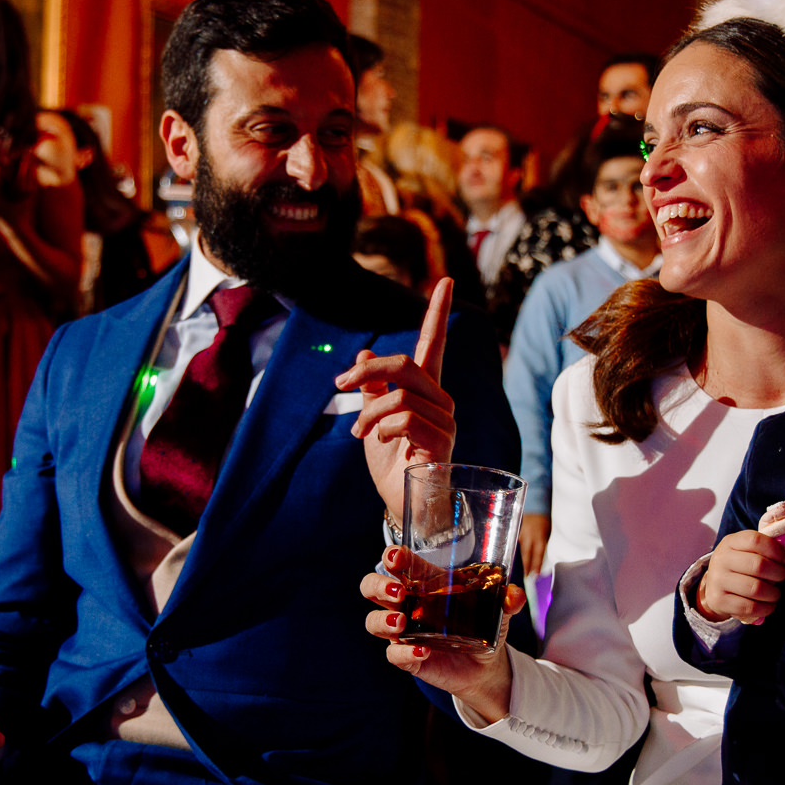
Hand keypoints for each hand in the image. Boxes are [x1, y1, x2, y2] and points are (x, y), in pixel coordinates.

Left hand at [336, 277, 455, 526]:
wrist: (405, 504)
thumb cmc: (392, 465)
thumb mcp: (373, 420)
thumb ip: (372, 389)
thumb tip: (362, 354)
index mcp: (426, 390)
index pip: (435, 344)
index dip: (438, 313)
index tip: (445, 280)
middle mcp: (441, 400)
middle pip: (406, 363)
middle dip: (366, 372)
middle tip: (339, 388)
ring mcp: (445, 421)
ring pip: (398, 394)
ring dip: (368, 414)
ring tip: (358, 433)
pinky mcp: (441, 442)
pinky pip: (405, 418)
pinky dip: (382, 427)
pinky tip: (379, 442)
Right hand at [361, 544, 519, 721]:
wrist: (486, 666)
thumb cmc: (484, 626)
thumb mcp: (498, 610)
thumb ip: (507, 599)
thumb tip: (513, 594)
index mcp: (422, 584)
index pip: (397, 563)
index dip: (392, 557)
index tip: (397, 557)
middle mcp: (406, 605)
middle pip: (371, 587)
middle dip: (377, 585)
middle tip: (397, 591)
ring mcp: (404, 633)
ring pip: (373, 622)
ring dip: (382, 620)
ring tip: (402, 622)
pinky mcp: (409, 658)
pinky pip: (394, 655)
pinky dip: (404, 653)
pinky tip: (422, 651)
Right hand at [519, 512, 551, 578]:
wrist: (535, 504)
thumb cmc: (545, 518)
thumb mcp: (548, 531)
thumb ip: (545, 542)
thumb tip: (543, 554)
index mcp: (539, 537)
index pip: (538, 555)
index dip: (536, 566)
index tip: (536, 575)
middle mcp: (529, 537)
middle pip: (527, 555)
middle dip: (527, 566)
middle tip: (527, 576)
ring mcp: (522, 534)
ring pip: (522, 549)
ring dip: (524, 559)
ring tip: (525, 569)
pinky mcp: (517, 531)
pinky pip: (518, 542)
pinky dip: (519, 549)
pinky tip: (519, 555)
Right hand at [697, 528, 784, 624]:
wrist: (716, 587)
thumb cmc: (742, 566)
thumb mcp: (756, 552)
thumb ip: (779, 546)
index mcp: (731, 542)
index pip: (755, 540)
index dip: (776, 550)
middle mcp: (721, 559)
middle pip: (758, 565)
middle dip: (779, 573)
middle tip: (782, 576)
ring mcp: (718, 580)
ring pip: (755, 588)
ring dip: (773, 593)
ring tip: (775, 593)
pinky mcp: (719, 600)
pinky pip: (749, 607)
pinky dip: (765, 608)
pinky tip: (768, 605)